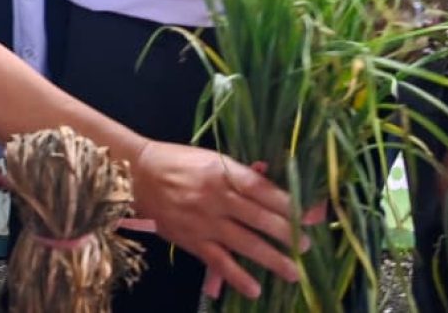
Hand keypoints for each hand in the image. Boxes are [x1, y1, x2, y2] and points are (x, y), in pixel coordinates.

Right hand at [128, 141, 302, 300]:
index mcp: (223, 172)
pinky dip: (237, 277)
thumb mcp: (210, 159)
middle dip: (288, 234)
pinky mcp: (191, 240)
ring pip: (245, 243)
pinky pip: (218, 262)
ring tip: (294, 272)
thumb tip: (271, 182)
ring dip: (272, 259)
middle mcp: (217, 197)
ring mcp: (204, 221)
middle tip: (307, 246)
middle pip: (260, 218)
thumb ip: (239, 174)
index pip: (263, 190)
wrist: (136, 175)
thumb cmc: (177, 162)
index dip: (289, 203)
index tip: (310, 215)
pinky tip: (254, 288)